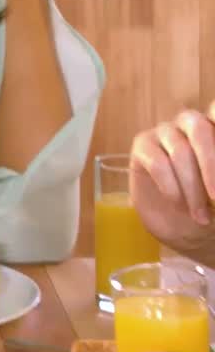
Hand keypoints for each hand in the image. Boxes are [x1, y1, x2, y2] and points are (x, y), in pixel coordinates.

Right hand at [129, 103, 214, 255]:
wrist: (185, 228)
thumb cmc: (213, 205)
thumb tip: (214, 179)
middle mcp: (191, 123)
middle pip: (199, 128)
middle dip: (211, 164)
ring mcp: (165, 133)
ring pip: (179, 151)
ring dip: (193, 188)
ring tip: (201, 216)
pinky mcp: (143, 147)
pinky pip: (157, 163)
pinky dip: (172, 188)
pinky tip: (179, 205)